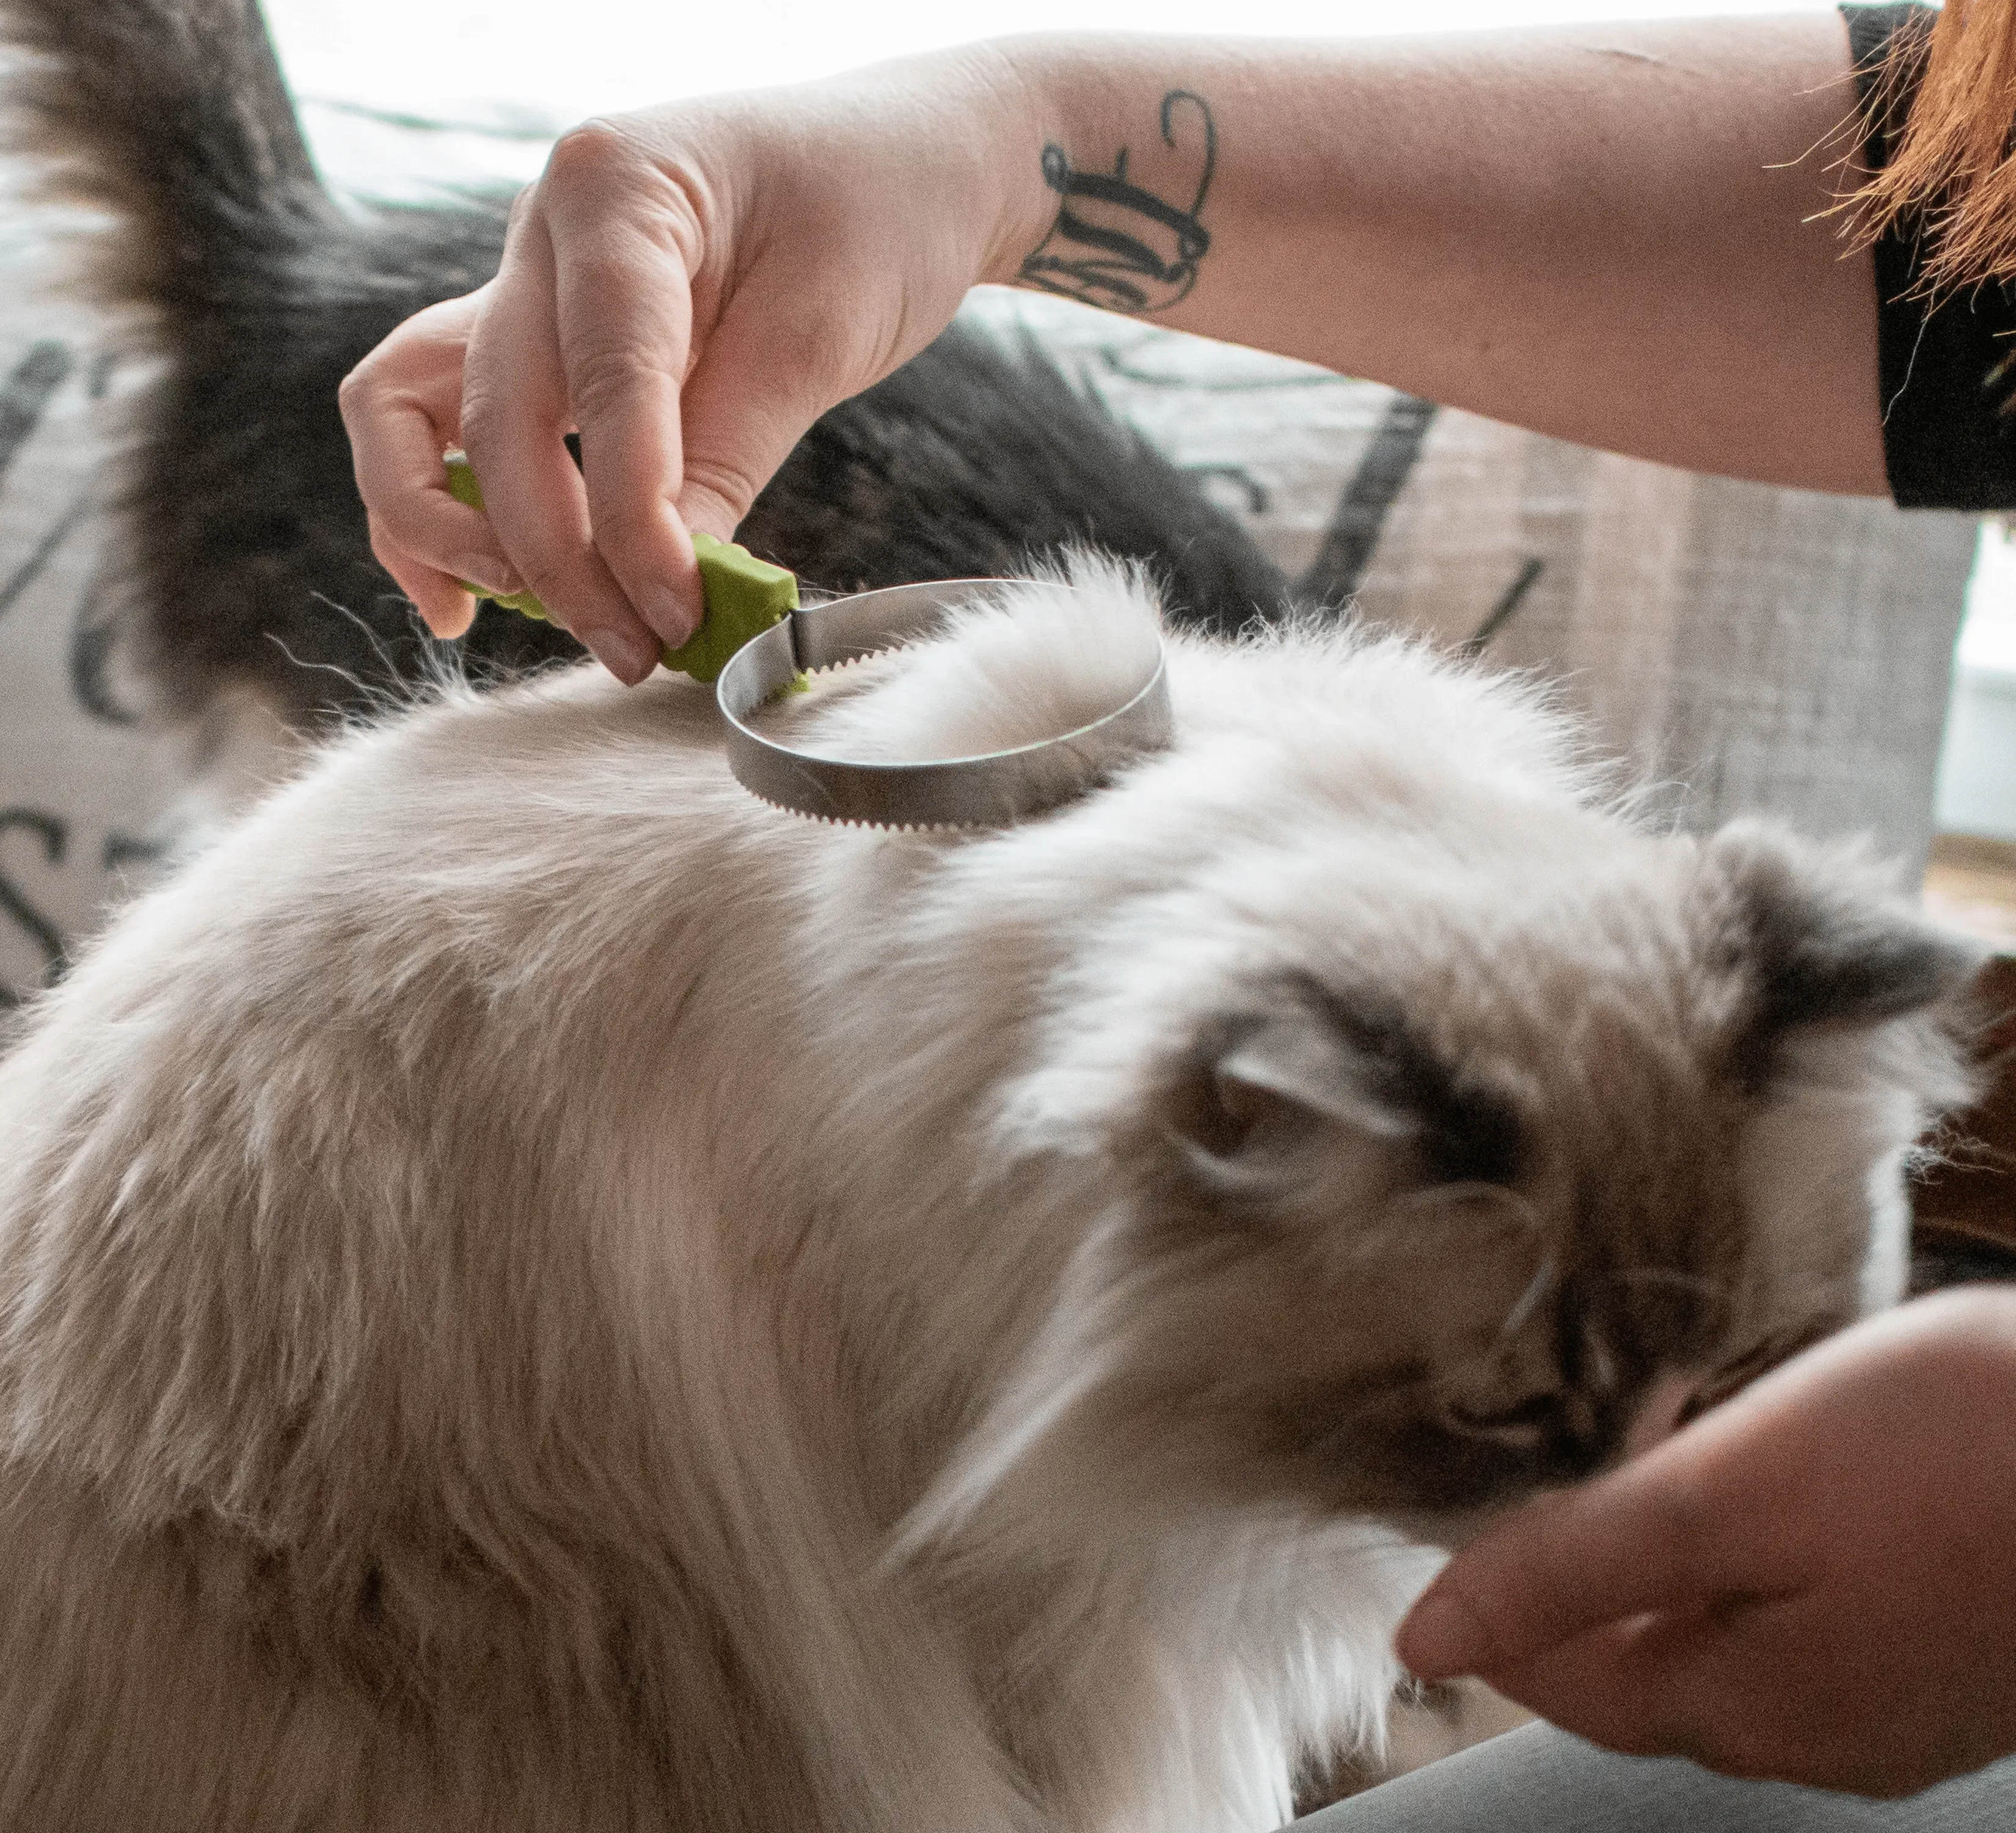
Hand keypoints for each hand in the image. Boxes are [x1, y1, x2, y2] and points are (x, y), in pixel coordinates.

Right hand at [339, 47, 1044, 681]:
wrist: (909, 158)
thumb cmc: (879, 211)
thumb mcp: (820, 333)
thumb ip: (726, 457)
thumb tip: (665, 593)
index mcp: (613, 188)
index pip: (604, 382)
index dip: (630, 520)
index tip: (678, 613)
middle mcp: (541, 227)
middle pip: (495, 413)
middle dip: (552, 555)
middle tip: (630, 650)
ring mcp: (526, 279)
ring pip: (409, 409)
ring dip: (448, 529)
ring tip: (514, 619)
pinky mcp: (542, 337)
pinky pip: (447, 420)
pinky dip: (446, 504)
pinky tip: (479, 594)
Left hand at [1395, 1288, 2015, 1796]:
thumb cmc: (1959, 1456)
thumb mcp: (1727, 1494)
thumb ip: (1570, 1568)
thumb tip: (1427, 1638)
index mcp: (1750, 1708)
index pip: (1560, 1677)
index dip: (1499, 1595)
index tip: (1464, 1507)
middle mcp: (1822, 1733)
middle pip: (1642, 1664)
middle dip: (1580, 1578)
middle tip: (1548, 1469)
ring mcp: (1900, 1700)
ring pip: (1729, 1637)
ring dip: (1671, 1561)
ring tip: (1649, 1458)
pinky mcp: (1956, 1648)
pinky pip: (1812, 1613)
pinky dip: (1761, 1554)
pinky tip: (1772, 1482)